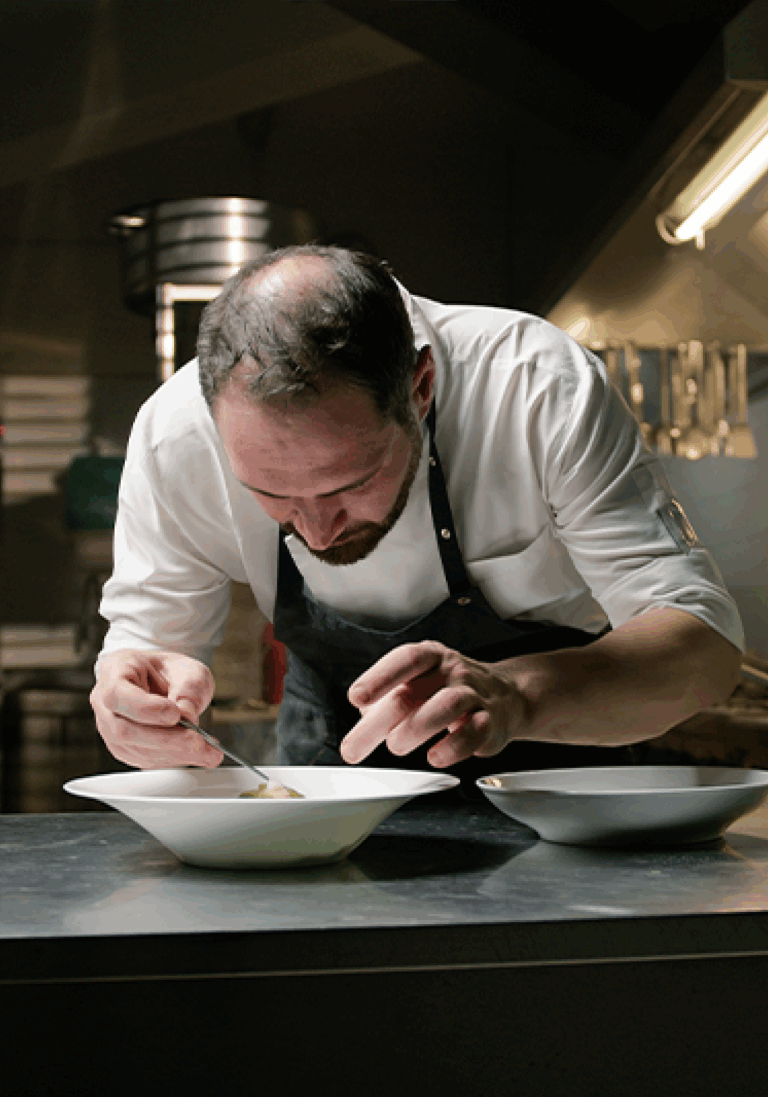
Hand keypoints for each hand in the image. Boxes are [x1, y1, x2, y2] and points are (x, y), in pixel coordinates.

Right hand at [90, 649, 220, 768]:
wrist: (162, 681)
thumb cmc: (169, 671)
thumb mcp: (187, 669)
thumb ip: (188, 689)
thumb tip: (187, 716)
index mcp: (114, 670)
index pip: (117, 694)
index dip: (144, 708)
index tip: (175, 714)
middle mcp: (105, 702)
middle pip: (124, 729)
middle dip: (166, 739)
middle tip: (199, 741)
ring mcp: (110, 728)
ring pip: (135, 749)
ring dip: (175, 753)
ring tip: (208, 751)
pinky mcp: (124, 748)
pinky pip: (145, 759)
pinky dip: (174, 758)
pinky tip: (197, 754)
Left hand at [340, 641, 524, 766]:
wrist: (505, 698)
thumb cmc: (449, 690)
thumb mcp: (419, 684)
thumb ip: (389, 698)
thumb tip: (364, 719)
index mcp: (431, 657)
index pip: (405, 660)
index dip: (379, 677)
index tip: (356, 697)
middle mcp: (452, 671)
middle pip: (411, 693)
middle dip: (378, 723)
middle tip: (353, 748)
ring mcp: (474, 695)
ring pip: (446, 706)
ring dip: (414, 729)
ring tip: (395, 746)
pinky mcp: (490, 723)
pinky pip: (473, 733)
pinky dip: (452, 748)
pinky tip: (435, 756)